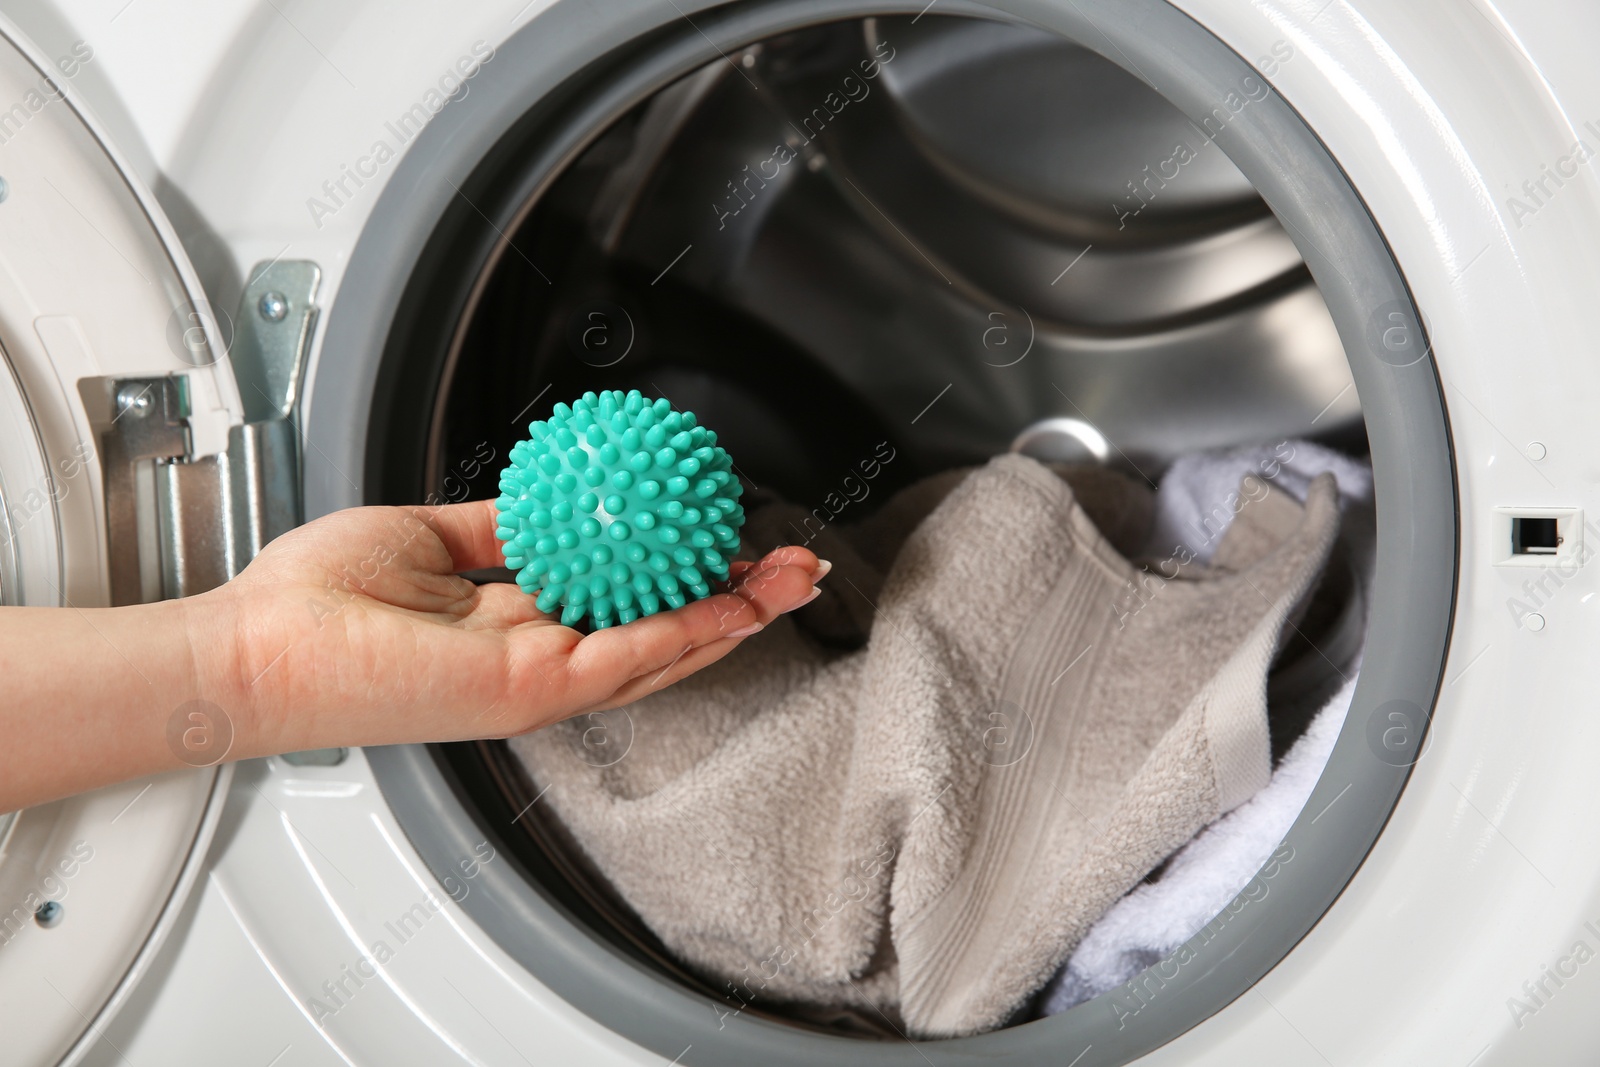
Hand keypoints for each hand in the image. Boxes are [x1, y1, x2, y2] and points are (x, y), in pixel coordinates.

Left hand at [206, 499, 823, 756]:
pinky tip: (735, 601)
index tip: (726, 544)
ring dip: (736, 615)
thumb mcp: (423, 537)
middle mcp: (536, 664)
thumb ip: (490, 527)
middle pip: (662, 635)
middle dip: (735, 604)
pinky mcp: (530, 687)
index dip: (684, 580)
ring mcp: (539, 683)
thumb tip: (536, 497)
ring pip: (663, 650)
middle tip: (791, 569)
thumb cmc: (311, 606)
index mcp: (512, 632)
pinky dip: (690, 626)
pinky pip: (630, 652)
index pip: (622, 608)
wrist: (257, 649)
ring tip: (792, 581)